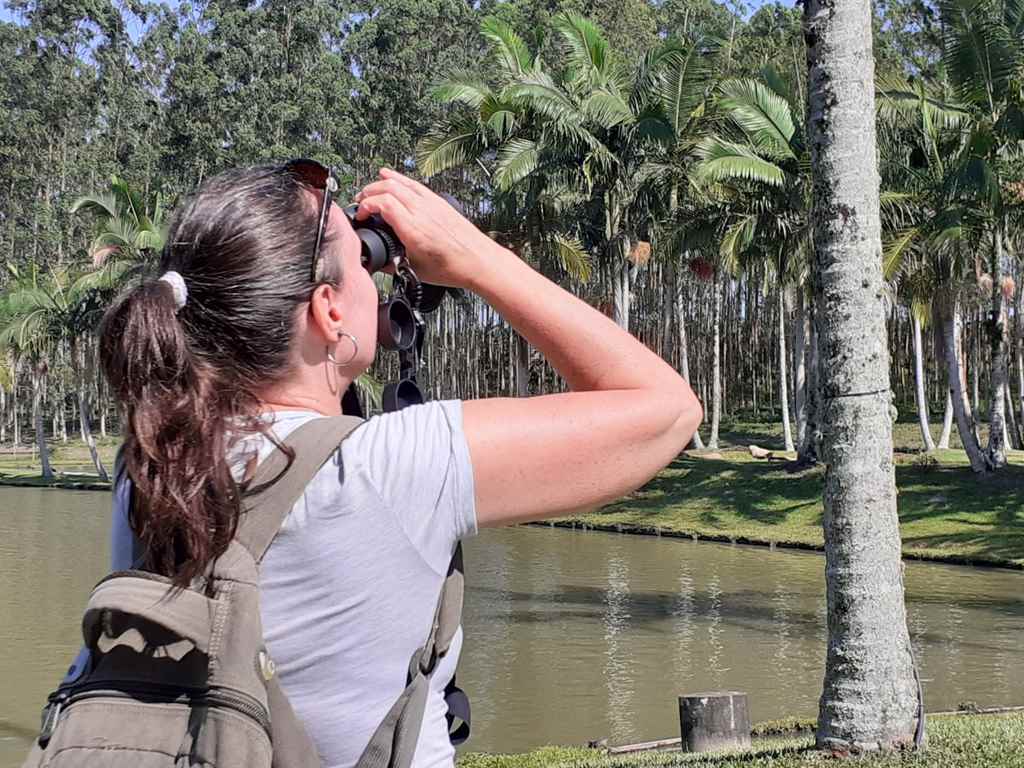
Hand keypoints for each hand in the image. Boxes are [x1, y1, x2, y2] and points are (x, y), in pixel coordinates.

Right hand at [355, 168, 498, 288]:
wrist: (479, 261)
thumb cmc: (453, 267)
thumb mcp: (415, 271)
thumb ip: (391, 265)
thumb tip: (376, 262)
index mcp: (413, 229)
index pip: (382, 203)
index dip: (365, 206)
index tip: (360, 215)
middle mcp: (422, 212)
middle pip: (387, 188)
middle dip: (368, 192)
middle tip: (360, 203)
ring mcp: (431, 204)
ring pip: (400, 182)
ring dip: (380, 184)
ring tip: (369, 190)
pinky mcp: (438, 202)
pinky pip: (413, 184)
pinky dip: (398, 178)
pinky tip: (389, 175)